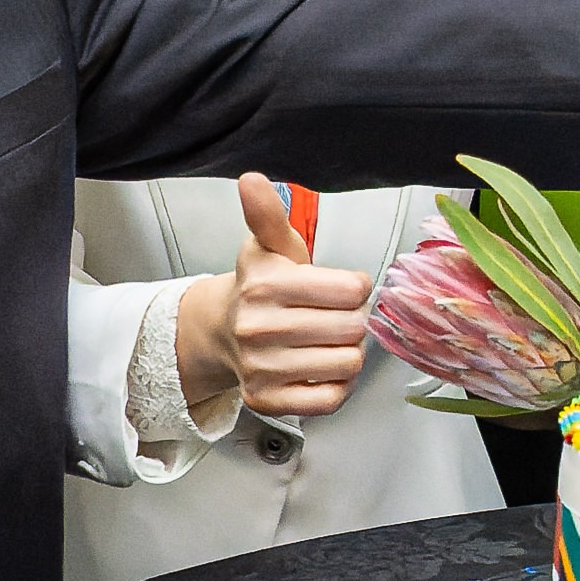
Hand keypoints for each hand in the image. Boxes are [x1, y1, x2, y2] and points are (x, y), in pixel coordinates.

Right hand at [174, 176, 378, 419]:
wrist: (223, 331)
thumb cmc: (261, 286)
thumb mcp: (269, 246)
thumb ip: (268, 214)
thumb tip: (252, 179)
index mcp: (265, 285)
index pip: (353, 289)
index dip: (356, 287)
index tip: (341, 287)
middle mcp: (258, 328)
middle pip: (354, 327)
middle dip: (353, 320)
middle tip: (333, 316)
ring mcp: (261, 368)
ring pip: (348, 364)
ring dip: (348, 353)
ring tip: (328, 341)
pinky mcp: (267, 401)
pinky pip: (330, 399)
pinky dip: (336, 385)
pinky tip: (321, 368)